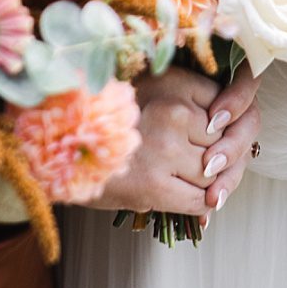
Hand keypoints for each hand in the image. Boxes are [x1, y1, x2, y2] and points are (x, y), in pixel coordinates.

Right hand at [78, 67, 260, 219]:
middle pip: (225, 141)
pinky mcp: (156, 184)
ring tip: (194, 184)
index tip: (221, 138)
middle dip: (225, 159)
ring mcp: (166, 148)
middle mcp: (173, 110)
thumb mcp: (144, 90)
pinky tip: (187, 201)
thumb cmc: (102, 121)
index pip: (226, 102)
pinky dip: (200, 205)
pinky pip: (200, 200)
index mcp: (172, 81)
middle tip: (215, 170)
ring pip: (215, 174)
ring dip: (211, 185)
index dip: (231, 125)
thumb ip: (185, 99)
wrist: (55, 153)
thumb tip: (229, 120)